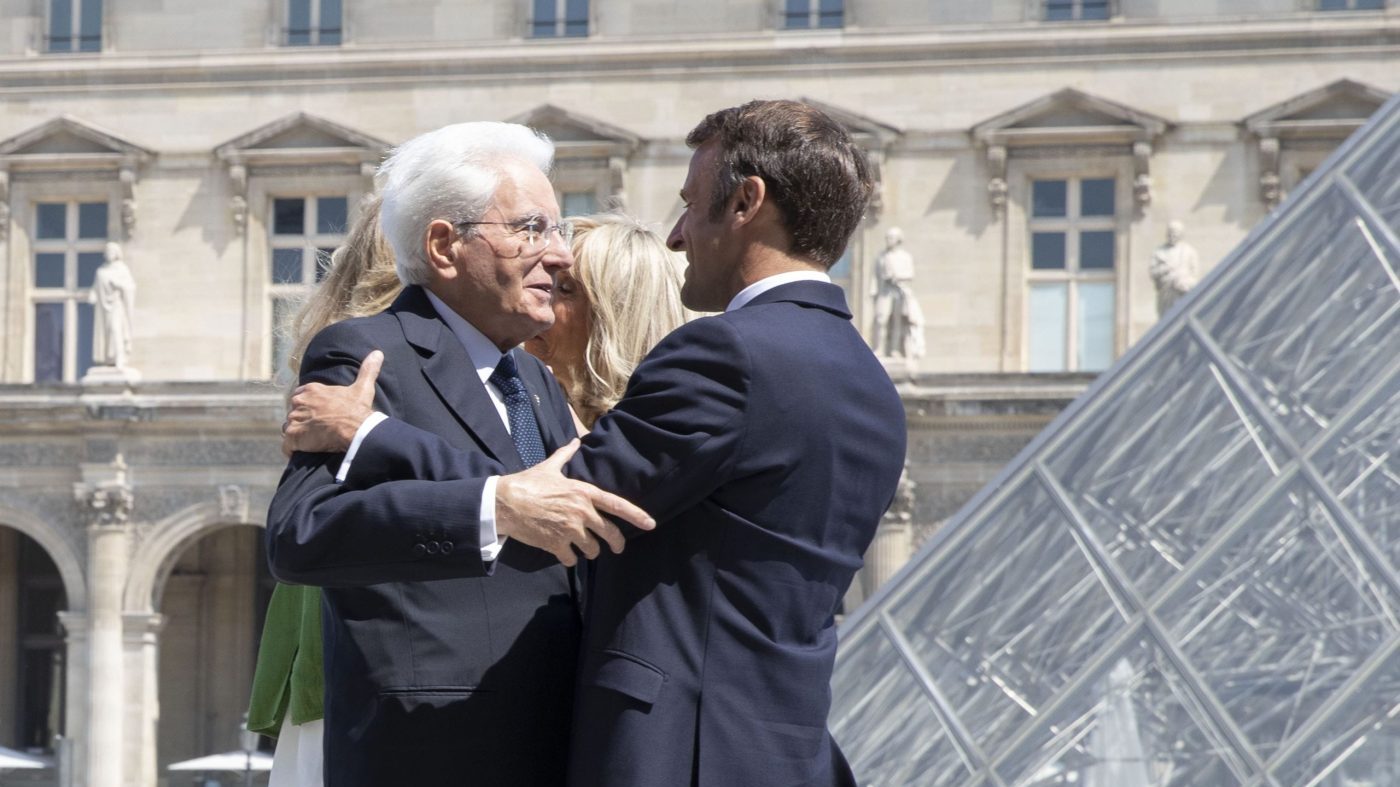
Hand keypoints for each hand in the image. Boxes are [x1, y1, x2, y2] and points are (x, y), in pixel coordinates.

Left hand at [282, 350, 382, 454]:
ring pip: (290, 429)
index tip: (321, 416)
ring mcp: (294, 419)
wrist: (356, 429)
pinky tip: (306, 451)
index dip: (310, 407)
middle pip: (294, 413)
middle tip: (319, 430)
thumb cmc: (358, 409)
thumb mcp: (362, 387)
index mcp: (311, 390)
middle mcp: (299, 402)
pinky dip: (294, 450)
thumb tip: (378, 353)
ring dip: (299, 436)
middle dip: (303, 421)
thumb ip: (367, 370)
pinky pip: (287, 446)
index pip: (301, 397)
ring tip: (314, 442)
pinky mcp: (293, 437)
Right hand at [495, 440, 655, 566]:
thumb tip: (575, 440)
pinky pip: (571, 559)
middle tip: (615, 548)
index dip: (636, 516)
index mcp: (583, 492)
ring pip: (592, 550)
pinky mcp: (556, 544)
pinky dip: (569, 559)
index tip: (650, 524)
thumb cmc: (527, 483)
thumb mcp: (549, 467)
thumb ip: (566, 455)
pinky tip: (564, 554)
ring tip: (583, 549)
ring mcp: (570, 530)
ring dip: (590, 552)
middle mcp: (581, 512)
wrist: (505, 502)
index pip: (617, 505)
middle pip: (609, 533)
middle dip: (616, 543)